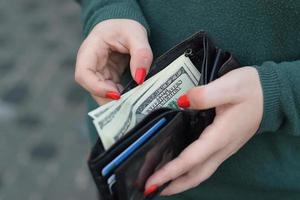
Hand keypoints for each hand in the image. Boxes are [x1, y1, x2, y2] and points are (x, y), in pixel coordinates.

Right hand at [75, 19, 152, 104]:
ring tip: (133, 102)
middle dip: (109, 99)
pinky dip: (121, 98)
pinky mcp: (107, 80)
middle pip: (92, 88)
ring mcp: (98, 73)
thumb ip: (141, 53)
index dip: (97, 88)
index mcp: (90, 50)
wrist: (124, 29)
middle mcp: (90, 64)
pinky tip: (133, 98)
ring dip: (116, 101)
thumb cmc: (125, 28)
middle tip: (130, 103)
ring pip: (101, 94)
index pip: (83, 74)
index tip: (116, 94)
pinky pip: (111, 93)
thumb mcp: (136, 34)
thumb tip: (140, 78)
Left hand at [144, 67, 262, 195]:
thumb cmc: (251, 89)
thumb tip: (182, 102)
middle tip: (153, 189)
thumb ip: (204, 95)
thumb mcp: (229, 86)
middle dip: (174, 185)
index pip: (191, 159)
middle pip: (196, 174)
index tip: (153, 182)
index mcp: (221, 135)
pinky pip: (206, 164)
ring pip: (201, 172)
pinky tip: (181, 167)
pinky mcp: (225, 144)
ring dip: (181, 181)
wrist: (271, 94)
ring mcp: (225, 148)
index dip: (171, 171)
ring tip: (163, 184)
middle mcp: (222, 147)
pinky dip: (190, 171)